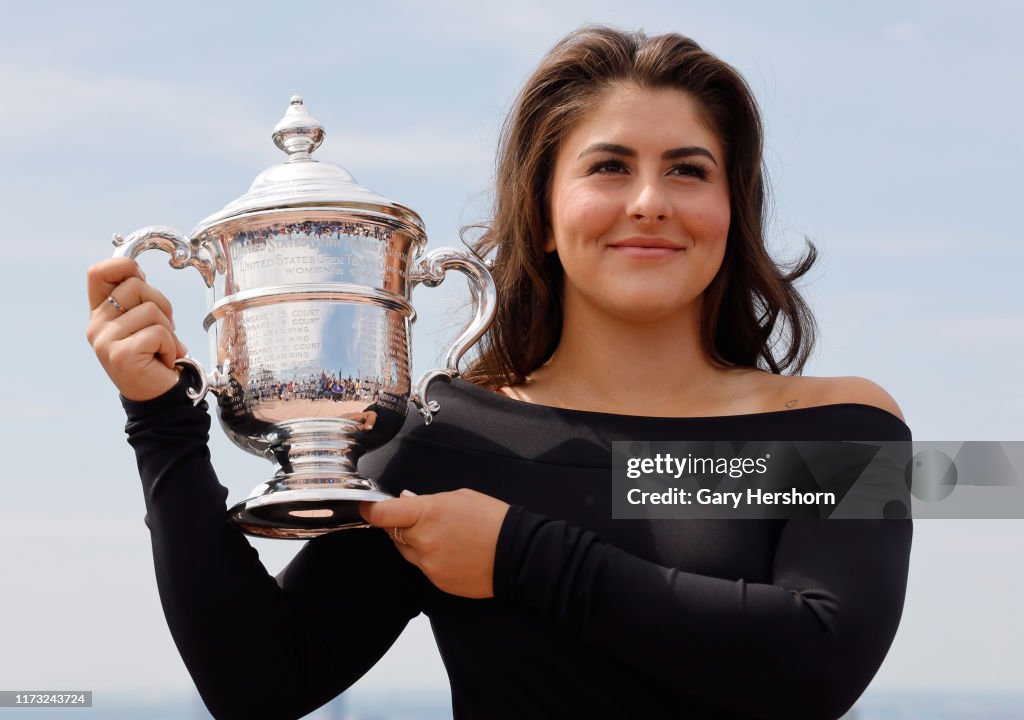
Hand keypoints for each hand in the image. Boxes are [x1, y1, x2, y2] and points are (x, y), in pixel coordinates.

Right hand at [86, 257, 187, 400]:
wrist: (160, 397)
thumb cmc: (155, 356)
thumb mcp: (142, 323)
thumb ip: (137, 299)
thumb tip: (138, 273)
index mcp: (100, 313)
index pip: (98, 273)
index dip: (124, 266)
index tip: (142, 280)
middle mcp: (96, 326)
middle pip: (136, 286)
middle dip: (161, 305)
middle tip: (163, 330)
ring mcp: (105, 341)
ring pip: (152, 310)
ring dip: (168, 331)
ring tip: (161, 349)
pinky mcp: (121, 355)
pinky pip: (159, 333)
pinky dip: (170, 346)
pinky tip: (163, 360)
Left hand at [360, 489, 510, 598]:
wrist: (518, 554)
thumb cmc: (493, 520)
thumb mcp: (461, 497)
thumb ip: (427, 500)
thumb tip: (406, 500)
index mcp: (428, 513)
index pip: (382, 514)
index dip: (370, 510)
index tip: (368, 507)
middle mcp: (423, 541)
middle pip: (393, 533)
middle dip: (402, 525)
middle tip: (425, 519)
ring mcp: (429, 565)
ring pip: (407, 552)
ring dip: (416, 543)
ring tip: (445, 536)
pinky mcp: (437, 582)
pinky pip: (423, 567)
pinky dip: (431, 559)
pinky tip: (452, 552)